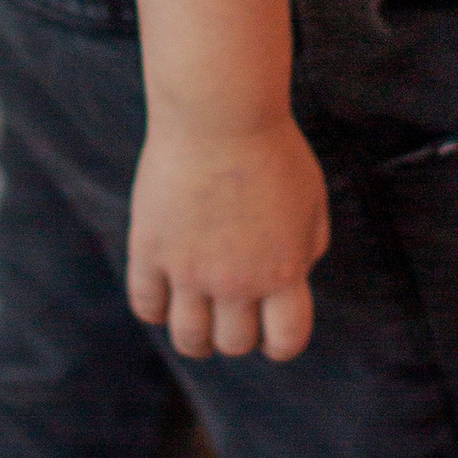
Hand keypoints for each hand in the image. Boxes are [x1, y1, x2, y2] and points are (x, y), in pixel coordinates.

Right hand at [129, 118, 329, 360]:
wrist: (220, 113)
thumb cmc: (272, 149)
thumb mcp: (312, 200)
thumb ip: (308, 247)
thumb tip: (293, 277)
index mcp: (284, 271)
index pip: (286, 341)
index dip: (280, 343)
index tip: (272, 331)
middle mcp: (237, 281)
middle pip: (234, 343)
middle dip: (238, 336)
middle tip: (232, 315)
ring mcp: (189, 270)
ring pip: (188, 339)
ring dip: (196, 340)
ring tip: (197, 322)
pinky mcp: (150, 250)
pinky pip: (146, 305)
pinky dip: (156, 309)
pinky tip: (165, 292)